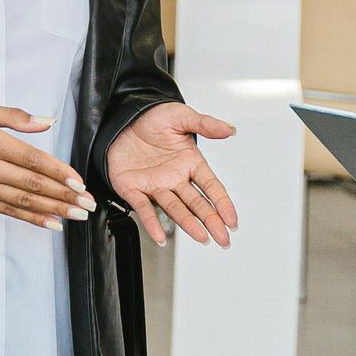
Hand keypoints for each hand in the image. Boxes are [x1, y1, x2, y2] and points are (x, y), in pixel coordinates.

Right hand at [0, 103, 96, 227]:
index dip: (59, 172)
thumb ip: (14, 116)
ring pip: (24, 201)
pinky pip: (8, 212)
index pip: (33, 160)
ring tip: (76, 216)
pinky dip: (31, 218)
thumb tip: (46, 122)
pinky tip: (50, 223)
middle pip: (33, 184)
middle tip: (88, 204)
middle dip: (65, 196)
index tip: (79, 181)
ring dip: (54, 210)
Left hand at [107, 101, 237, 247]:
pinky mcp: (133, 189)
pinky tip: (161, 237)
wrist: (122, 117)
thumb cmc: (153, 118)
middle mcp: (175, 178)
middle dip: (211, 221)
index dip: (222, 204)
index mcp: (189, 162)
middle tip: (223, 239)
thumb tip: (230, 130)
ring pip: (175, 209)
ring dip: (189, 224)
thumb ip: (205, 124)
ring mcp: (155, 185)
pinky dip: (152, 224)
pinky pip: (144, 208)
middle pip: (197, 203)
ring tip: (202, 238)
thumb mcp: (182, 116)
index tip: (232, 221)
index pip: (211, 187)